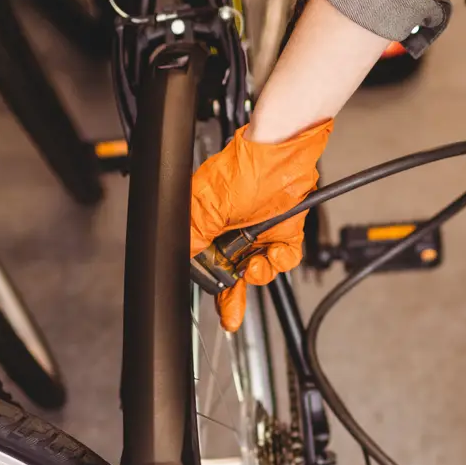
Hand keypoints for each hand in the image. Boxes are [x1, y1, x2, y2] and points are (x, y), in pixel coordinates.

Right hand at [190, 119, 333, 329]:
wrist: (284, 152)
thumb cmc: (246, 167)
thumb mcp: (209, 206)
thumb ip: (194, 235)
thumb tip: (181, 257)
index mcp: (208, 223)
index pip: (205, 263)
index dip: (211, 285)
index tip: (215, 304)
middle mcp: (232, 230)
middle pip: (231, 272)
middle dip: (234, 292)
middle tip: (232, 312)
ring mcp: (258, 230)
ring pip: (258, 269)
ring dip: (260, 272)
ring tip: (258, 262)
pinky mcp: (283, 230)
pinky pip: (283, 257)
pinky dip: (282, 258)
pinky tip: (276, 250)